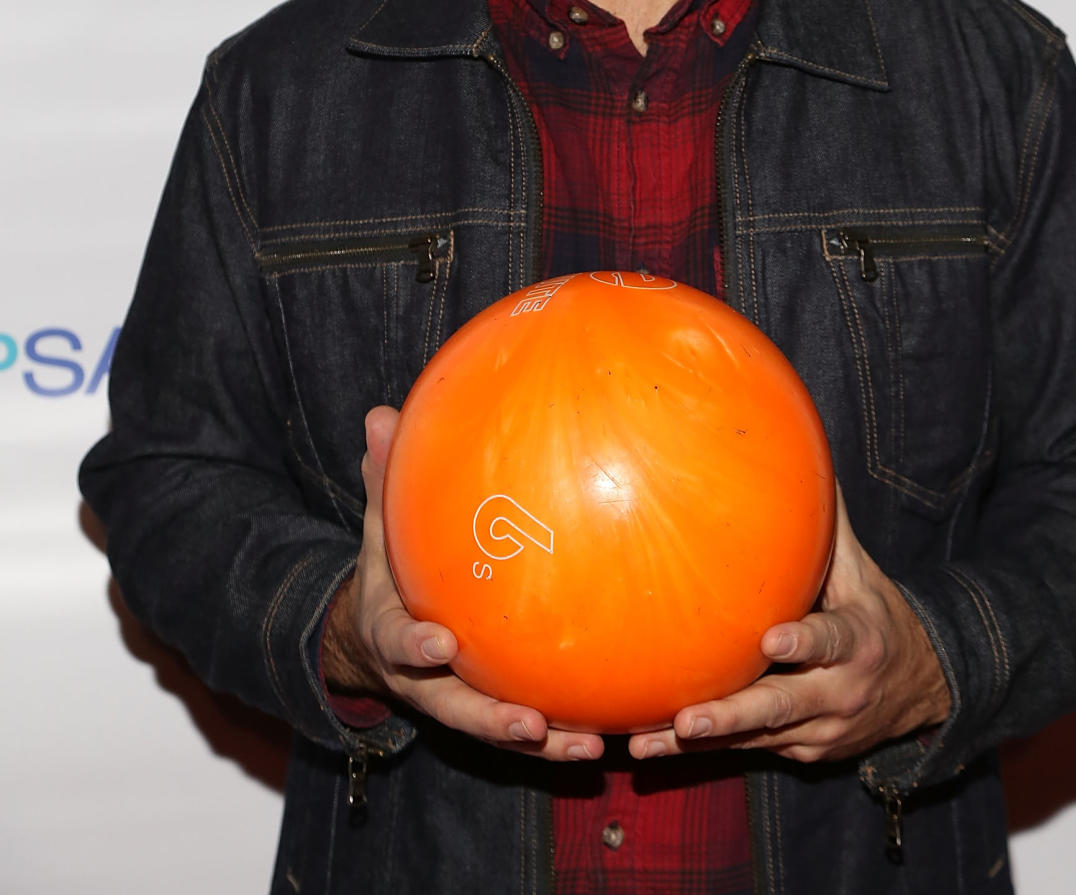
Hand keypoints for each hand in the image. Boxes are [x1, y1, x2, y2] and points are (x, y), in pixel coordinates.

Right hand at [322, 406, 604, 763]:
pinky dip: (564, 736)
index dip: (416, 646)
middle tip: (528, 724)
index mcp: (395, 637)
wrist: (378, 639)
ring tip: (587, 747)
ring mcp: (462, 702)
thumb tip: (381, 415)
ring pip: (499, 730)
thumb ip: (384, 481)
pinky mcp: (493, 709)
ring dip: (542, 744)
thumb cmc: (390, 574)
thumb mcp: (378, 531)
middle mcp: (428, 682)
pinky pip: (531, 728)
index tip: (440, 642)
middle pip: (457, 710)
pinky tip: (610, 736)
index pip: (400, 644)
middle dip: (492, 721)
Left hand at [628, 483, 949, 764]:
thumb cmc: (876, 612)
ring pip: (754, 738)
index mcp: (856, 642)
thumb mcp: (862, 572)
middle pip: (780, 708)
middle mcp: (838, 694)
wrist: (922, 688)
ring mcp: (819, 731)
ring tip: (647, 742)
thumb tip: (805, 455)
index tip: (771, 641)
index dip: (802, 645)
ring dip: (701, 744)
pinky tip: (653, 747)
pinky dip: (702, 753)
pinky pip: (748, 751)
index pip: (828, 642)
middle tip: (688, 719)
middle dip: (732, 716)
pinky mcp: (800, 754)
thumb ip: (828, 525)